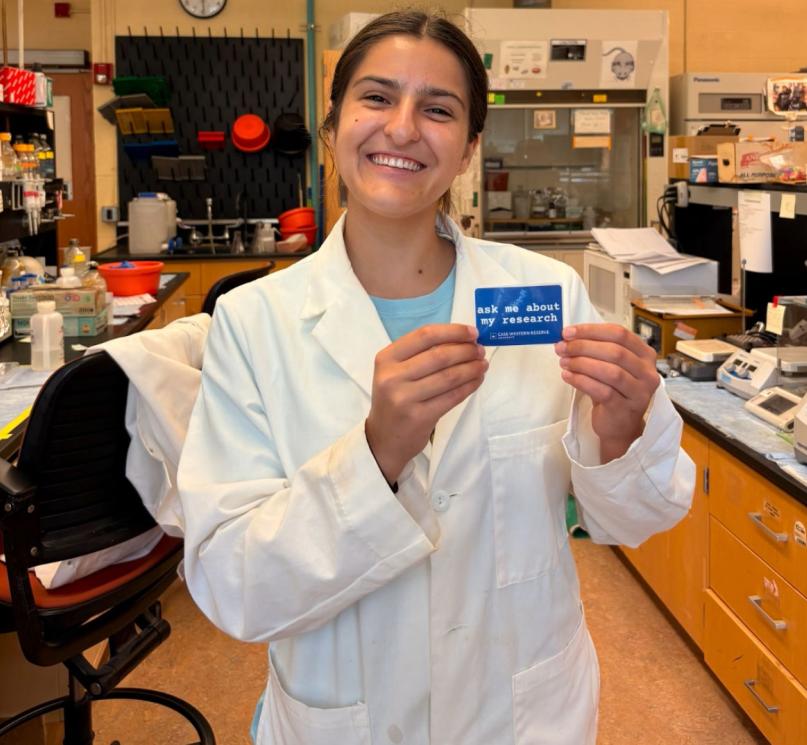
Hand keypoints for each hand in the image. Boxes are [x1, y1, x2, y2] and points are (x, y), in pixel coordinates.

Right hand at [366, 324, 487, 483]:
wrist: (383, 439)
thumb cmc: (395, 399)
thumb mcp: (396, 372)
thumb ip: (421, 354)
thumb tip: (462, 339)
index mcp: (386, 358)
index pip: (424, 336)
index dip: (453, 331)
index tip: (472, 332)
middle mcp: (392, 376)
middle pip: (439, 355)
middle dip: (466, 350)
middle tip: (480, 350)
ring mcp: (404, 398)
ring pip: (449, 376)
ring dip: (471, 368)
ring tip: (482, 364)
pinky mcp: (419, 417)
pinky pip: (452, 397)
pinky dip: (469, 386)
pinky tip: (477, 380)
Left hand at [554, 323, 658, 462]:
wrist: (620, 427)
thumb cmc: (613, 391)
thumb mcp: (609, 366)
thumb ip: (595, 350)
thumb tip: (567, 337)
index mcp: (645, 355)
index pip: (620, 334)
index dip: (592, 331)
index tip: (568, 332)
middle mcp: (647, 372)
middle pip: (615, 351)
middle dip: (584, 346)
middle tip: (562, 347)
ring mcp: (639, 392)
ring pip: (610, 371)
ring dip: (582, 363)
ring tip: (564, 362)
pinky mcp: (625, 409)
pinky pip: (602, 391)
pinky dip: (582, 381)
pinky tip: (568, 376)